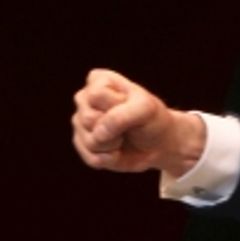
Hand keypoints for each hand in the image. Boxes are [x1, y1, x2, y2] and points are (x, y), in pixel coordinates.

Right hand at [70, 69, 204, 176]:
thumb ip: (120, 116)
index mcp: (98, 81)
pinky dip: (111, 159)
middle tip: (128, 125)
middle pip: (89, 118)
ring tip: (123, 137)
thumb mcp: (146, 109)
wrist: (159, 143)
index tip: (132, 105)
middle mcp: (84, 99)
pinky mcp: (83, 145)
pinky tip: (118, 151)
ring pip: (90, 141)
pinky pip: (92, 159)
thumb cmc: (152, 120)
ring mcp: (80, 123)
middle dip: (115, 128)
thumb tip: (98, 134)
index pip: (96, 95)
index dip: (118, 106)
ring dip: (114, 145)